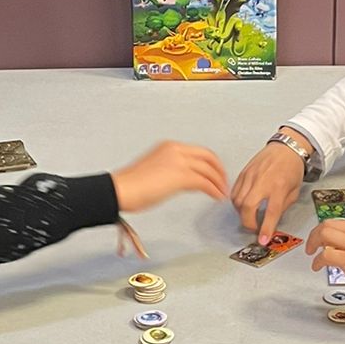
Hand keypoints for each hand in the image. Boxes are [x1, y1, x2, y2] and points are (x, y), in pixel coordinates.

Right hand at [111, 142, 228, 212]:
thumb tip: (185, 180)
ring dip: (218, 182)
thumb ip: (172, 170)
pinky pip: (204, 182)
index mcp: (169, 146)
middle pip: (208, 157)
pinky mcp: (180, 176)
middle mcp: (175, 150)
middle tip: (223, 183)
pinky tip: (216, 196)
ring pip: (209, 169)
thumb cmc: (131, 185)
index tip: (216, 174)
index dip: (211, 163)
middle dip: (220, 171)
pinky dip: (214, 189)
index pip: (199, 151)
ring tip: (221, 193)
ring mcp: (178, 161)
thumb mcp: (156, 169)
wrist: (120, 190)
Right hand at [231, 141, 305, 243]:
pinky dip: (236, 202)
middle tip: (254, 228)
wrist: (286, 148)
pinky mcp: (243, 173)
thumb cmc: (292, 168)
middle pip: (248, 206)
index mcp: (279, 186)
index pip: (271, 212)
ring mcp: (251, 176)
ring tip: (249, 216)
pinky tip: (243, 205)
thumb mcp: (294, 191)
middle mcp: (263, 181)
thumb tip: (271, 221)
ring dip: (241, 214)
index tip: (262, 240)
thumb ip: (282, 206)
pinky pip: (234, 192)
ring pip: (238, 200)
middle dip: (248, 222)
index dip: (266, 228)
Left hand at [305, 220, 344, 309]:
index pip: (342, 223)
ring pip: (323, 233)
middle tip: (312, 245)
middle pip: (328, 224)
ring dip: (313, 243)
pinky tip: (317, 267)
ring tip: (312, 254)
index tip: (324, 239)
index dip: (329, 231)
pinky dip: (318, 261)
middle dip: (316, 234)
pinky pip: (325, 255)